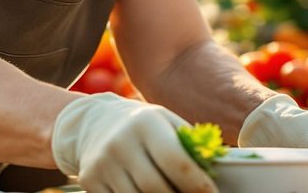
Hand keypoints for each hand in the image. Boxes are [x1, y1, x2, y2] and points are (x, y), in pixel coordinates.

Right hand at [52, 92, 217, 192]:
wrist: (93, 121)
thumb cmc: (142, 126)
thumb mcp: (165, 122)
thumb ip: (189, 144)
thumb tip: (217, 171)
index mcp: (145, 123)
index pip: (176, 161)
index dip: (197, 184)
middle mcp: (121, 142)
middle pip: (156, 188)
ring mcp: (102, 163)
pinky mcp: (89, 180)